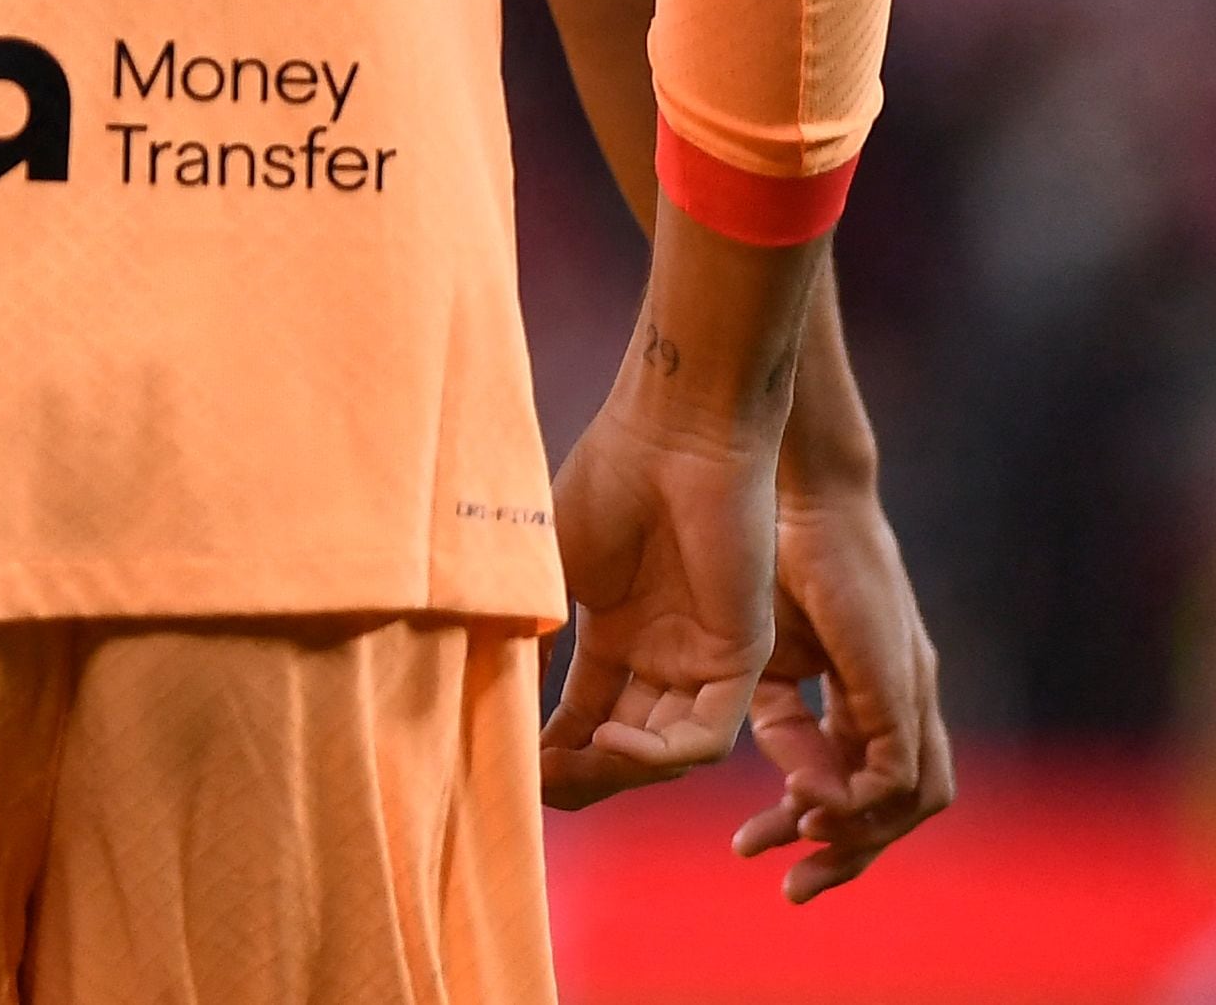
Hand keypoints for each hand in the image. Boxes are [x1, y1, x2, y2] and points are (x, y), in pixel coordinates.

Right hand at [542, 386, 779, 808]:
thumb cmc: (608, 480)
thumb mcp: (547, 568)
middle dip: (577, 774)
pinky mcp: (741, 655)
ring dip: (612, 770)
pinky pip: (705, 736)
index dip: (549, 752)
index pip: (585, 717)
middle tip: (530, 782)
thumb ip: (526, 633)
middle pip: (624, 747)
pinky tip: (610, 735)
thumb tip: (474, 691)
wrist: (674, 433)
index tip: (505, 768)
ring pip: (664, 752)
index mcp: (618, 634)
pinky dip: (657, 752)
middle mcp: (662, 655)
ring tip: (562, 764)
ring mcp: (702, 658)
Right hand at [734, 459, 952, 897]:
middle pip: (904, 808)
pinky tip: (811, 809)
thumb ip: (782, 721)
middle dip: (845, 856)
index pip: (864, 783)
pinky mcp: (900, 679)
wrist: (782, 485)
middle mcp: (906, 694)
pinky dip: (864, 804)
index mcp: (869, 689)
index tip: (756, 847)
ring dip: (860, 838)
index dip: (812, 826)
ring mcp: (911, 686)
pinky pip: (906, 770)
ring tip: (796, 844)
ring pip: (918, 798)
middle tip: (790, 887)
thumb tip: (795, 787)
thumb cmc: (764, 551)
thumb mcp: (766, 659)